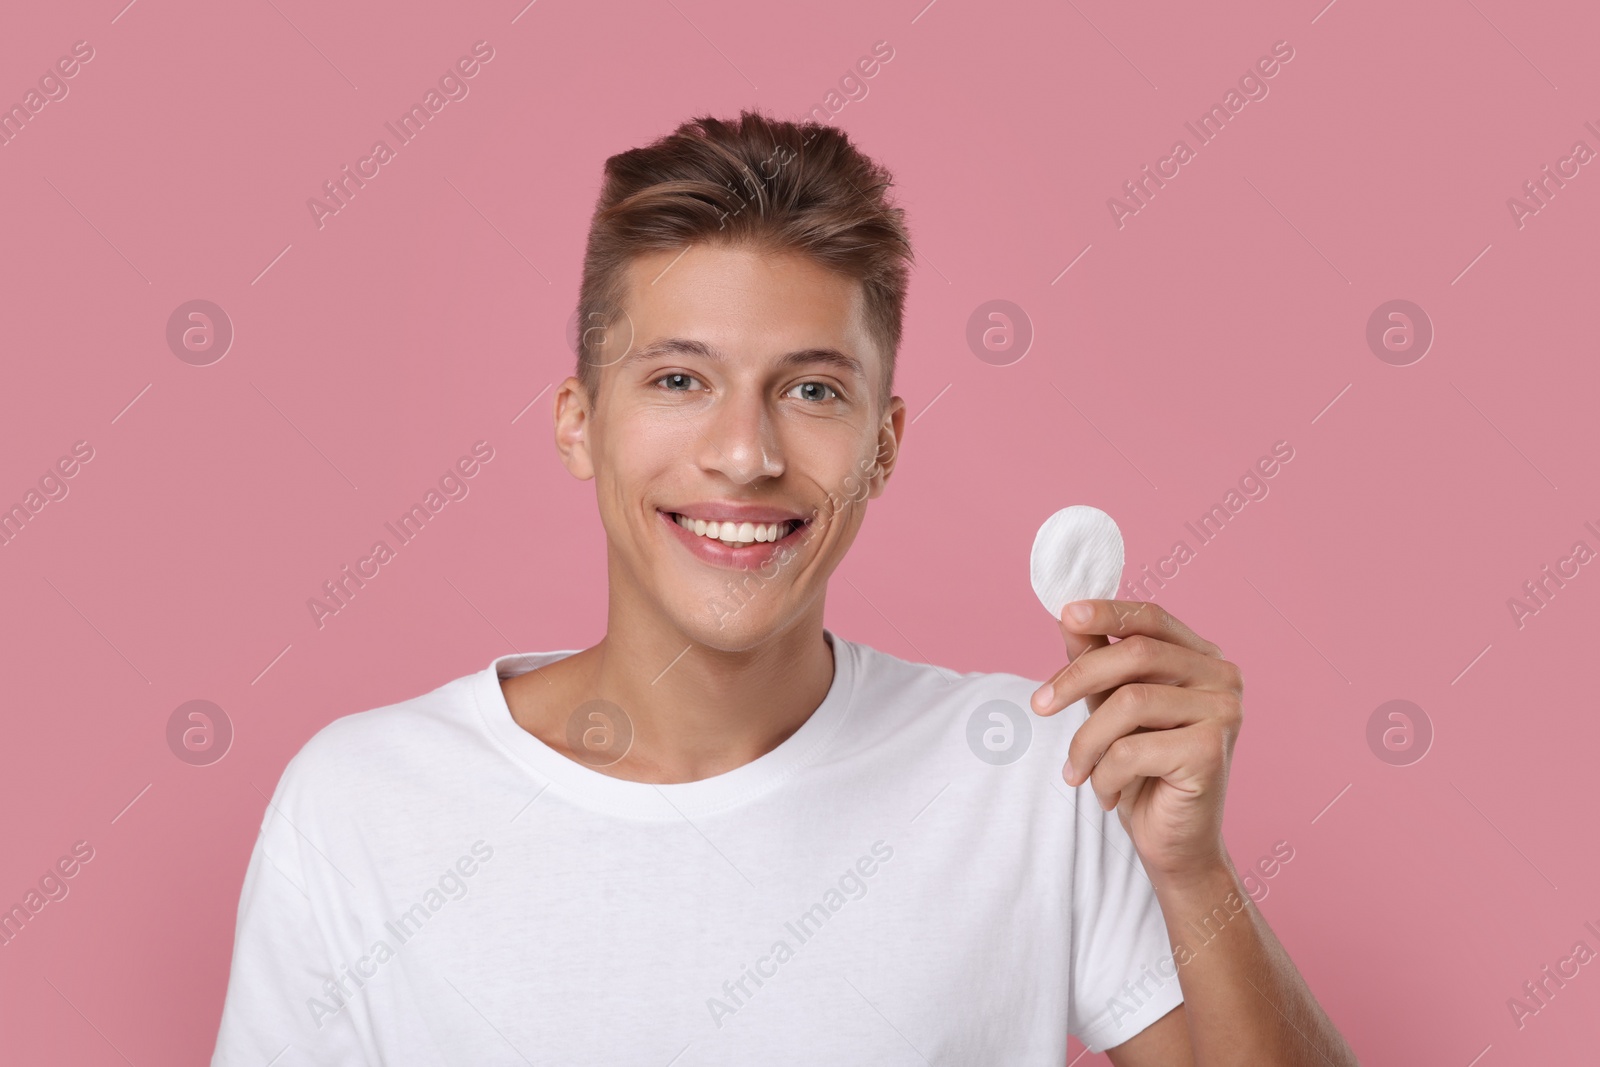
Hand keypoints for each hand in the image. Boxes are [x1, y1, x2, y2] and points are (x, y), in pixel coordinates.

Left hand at [1030, 599, 1242, 886]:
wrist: (1174, 845)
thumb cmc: (1142, 772)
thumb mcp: (1111, 708)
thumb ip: (1097, 662)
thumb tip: (1068, 617)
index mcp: (1203, 659)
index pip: (1152, 618)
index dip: (1108, 611)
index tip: (1065, 613)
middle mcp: (1223, 678)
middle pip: (1136, 655)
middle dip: (1076, 678)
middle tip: (1038, 706)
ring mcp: (1224, 713)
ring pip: (1129, 703)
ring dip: (1086, 742)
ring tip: (1076, 772)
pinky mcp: (1211, 751)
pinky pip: (1132, 749)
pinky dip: (1104, 775)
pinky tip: (1108, 795)